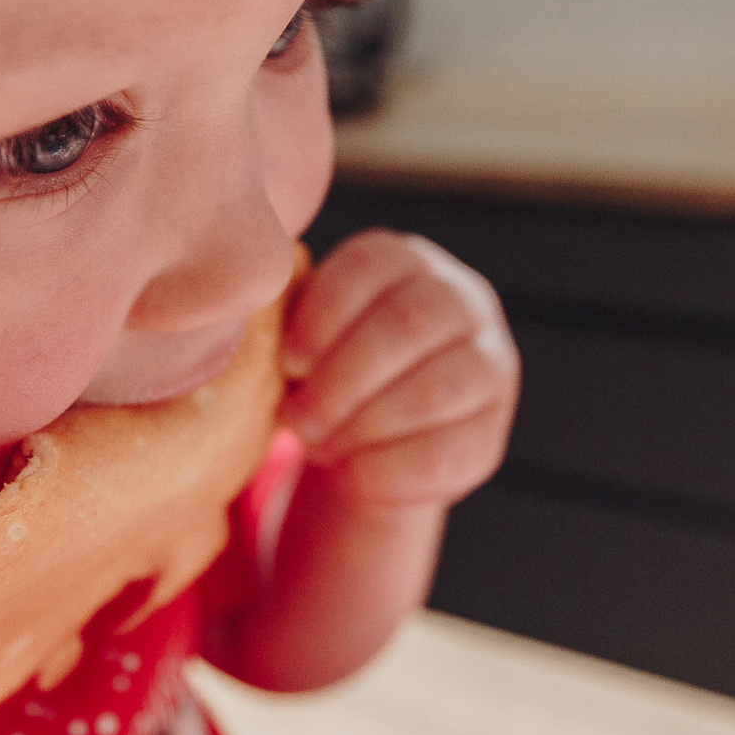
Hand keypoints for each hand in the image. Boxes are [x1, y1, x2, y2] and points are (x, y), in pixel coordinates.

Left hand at [279, 229, 518, 508]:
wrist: (366, 448)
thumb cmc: (325, 375)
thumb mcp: (305, 336)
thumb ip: (286, 318)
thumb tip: (244, 322)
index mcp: (407, 261)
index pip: (369, 268)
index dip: (322, 317)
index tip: (287, 362)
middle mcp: (463, 302)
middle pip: (408, 323)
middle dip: (340, 379)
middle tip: (294, 418)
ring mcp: (489, 368)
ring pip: (432, 390)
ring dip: (361, 425)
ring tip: (318, 445)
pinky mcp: (491, 437)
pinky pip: (442, 453)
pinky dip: (385, 468)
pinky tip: (352, 472)